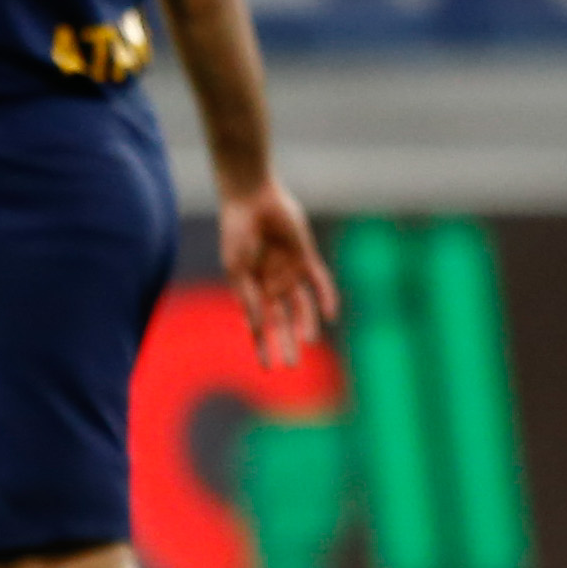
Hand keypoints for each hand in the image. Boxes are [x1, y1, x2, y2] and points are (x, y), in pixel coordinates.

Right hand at [219, 177, 339, 367]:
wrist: (252, 199)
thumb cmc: (236, 232)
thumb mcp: (237, 268)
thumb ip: (248, 296)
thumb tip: (257, 325)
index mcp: (251, 288)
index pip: (258, 324)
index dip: (262, 346)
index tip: (267, 368)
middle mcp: (272, 283)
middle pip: (281, 320)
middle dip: (285, 342)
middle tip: (291, 365)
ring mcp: (290, 271)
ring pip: (302, 305)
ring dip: (305, 324)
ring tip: (308, 342)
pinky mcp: (306, 257)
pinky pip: (320, 281)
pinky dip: (325, 297)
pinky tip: (330, 314)